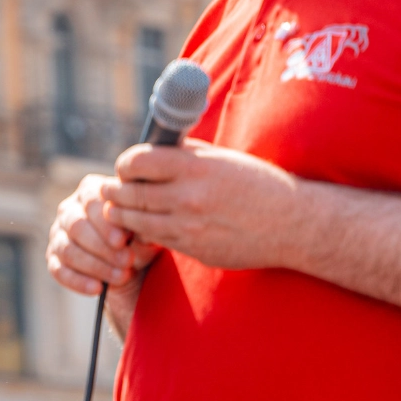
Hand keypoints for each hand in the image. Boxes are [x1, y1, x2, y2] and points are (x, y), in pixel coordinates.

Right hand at [47, 174, 158, 296]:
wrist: (132, 266)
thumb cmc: (139, 240)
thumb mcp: (146, 233)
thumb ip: (144, 230)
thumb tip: (143, 234)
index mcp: (90, 192)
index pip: (90, 201)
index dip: (105, 222)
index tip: (123, 241)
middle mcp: (69, 210)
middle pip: (76, 225)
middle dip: (102, 247)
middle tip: (127, 261)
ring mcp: (58, 234)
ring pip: (68, 250)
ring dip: (95, 266)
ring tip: (121, 277)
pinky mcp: (53, 258)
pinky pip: (58, 270)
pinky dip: (78, 281)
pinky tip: (98, 289)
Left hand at [101, 139, 303, 271]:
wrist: (292, 224)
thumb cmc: (257, 184)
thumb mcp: (220, 158)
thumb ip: (182, 154)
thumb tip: (148, 151)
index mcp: (194, 167)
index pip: (137, 162)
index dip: (124, 165)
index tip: (124, 167)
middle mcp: (188, 197)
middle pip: (130, 194)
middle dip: (114, 191)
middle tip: (108, 188)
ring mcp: (189, 227)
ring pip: (136, 221)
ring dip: (120, 214)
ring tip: (115, 208)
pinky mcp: (193, 249)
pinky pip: (156, 239)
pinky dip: (143, 232)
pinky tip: (140, 226)